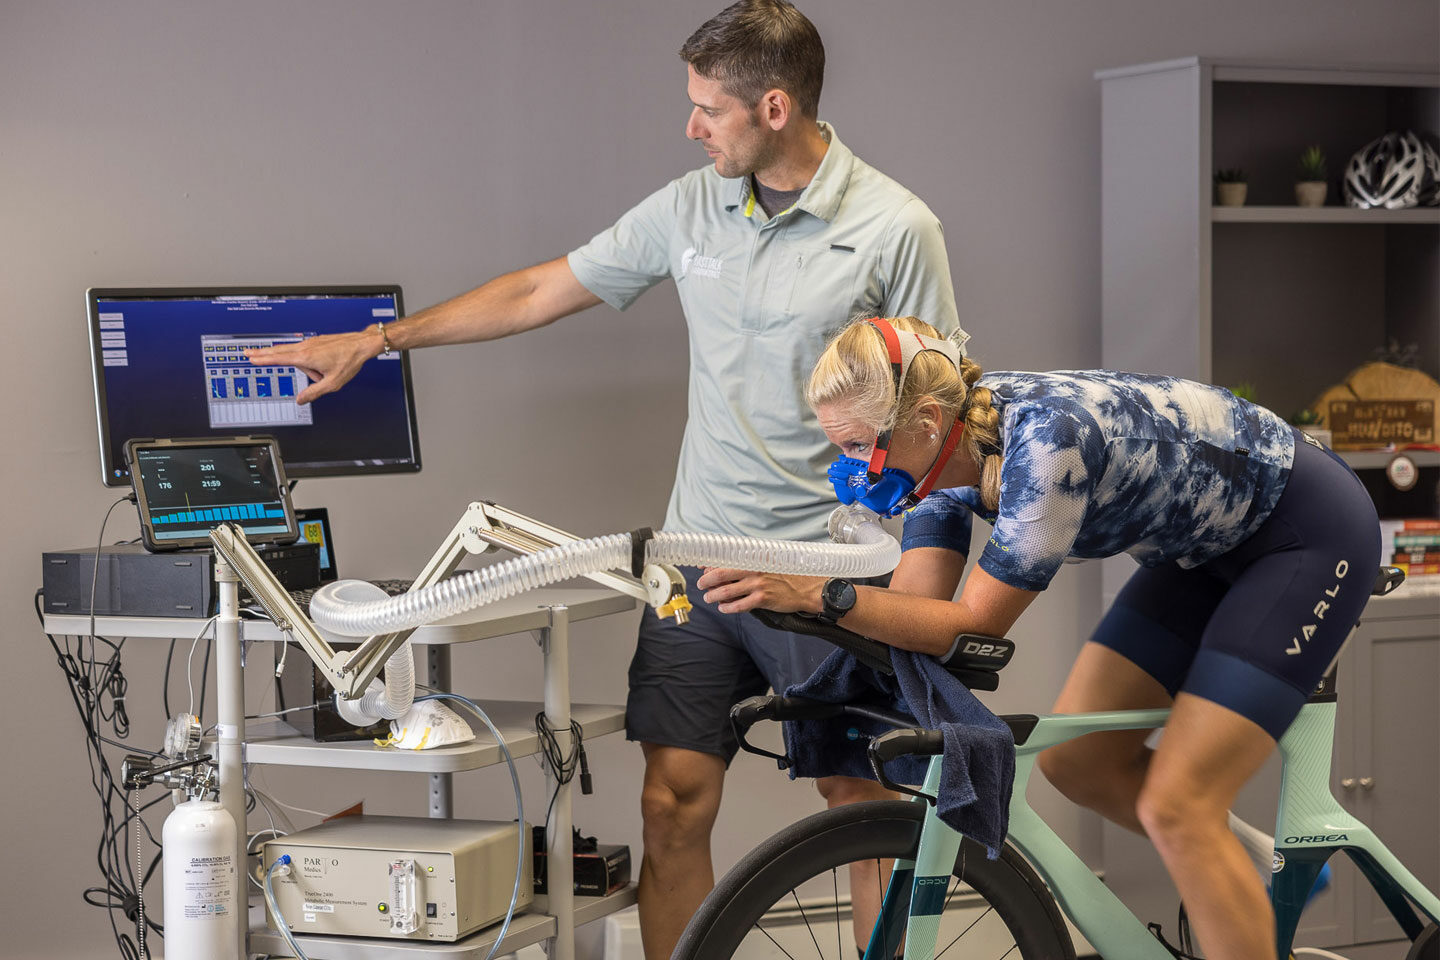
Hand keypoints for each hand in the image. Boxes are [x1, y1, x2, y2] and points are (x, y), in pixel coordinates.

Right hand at [245, 328, 381, 404]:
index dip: (264, 359)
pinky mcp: (317, 342)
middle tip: (248, 352)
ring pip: (298, 355)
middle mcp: (306, 347)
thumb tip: (300, 400)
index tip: (251, 358)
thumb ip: (314, 392)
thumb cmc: (349, 361)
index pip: (279, 358)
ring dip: (304, 367)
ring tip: (323, 375)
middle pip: (279, 350)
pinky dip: (312, 363)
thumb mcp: (332, 383)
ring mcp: (311, 343)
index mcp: (306, 357)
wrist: (362, 344)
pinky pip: (308, 353)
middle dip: (263, 353)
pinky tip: (325, 369)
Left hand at [695, 568, 825, 614]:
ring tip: (709, 598)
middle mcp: (754, 570)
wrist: (808, 587)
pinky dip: (728, 607)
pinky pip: (739, 605)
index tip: (701, 567)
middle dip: (706, 581)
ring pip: (726, 591)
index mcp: (755, 557)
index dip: (710, 564)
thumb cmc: (789, 573)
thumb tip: (729, 564)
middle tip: (701, 585)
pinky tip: (724, 608)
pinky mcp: (762, 599)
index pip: (725, 559)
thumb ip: (751, 561)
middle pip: (720, 574)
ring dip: (714, 595)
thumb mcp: (770, 560)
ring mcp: (758, 585)